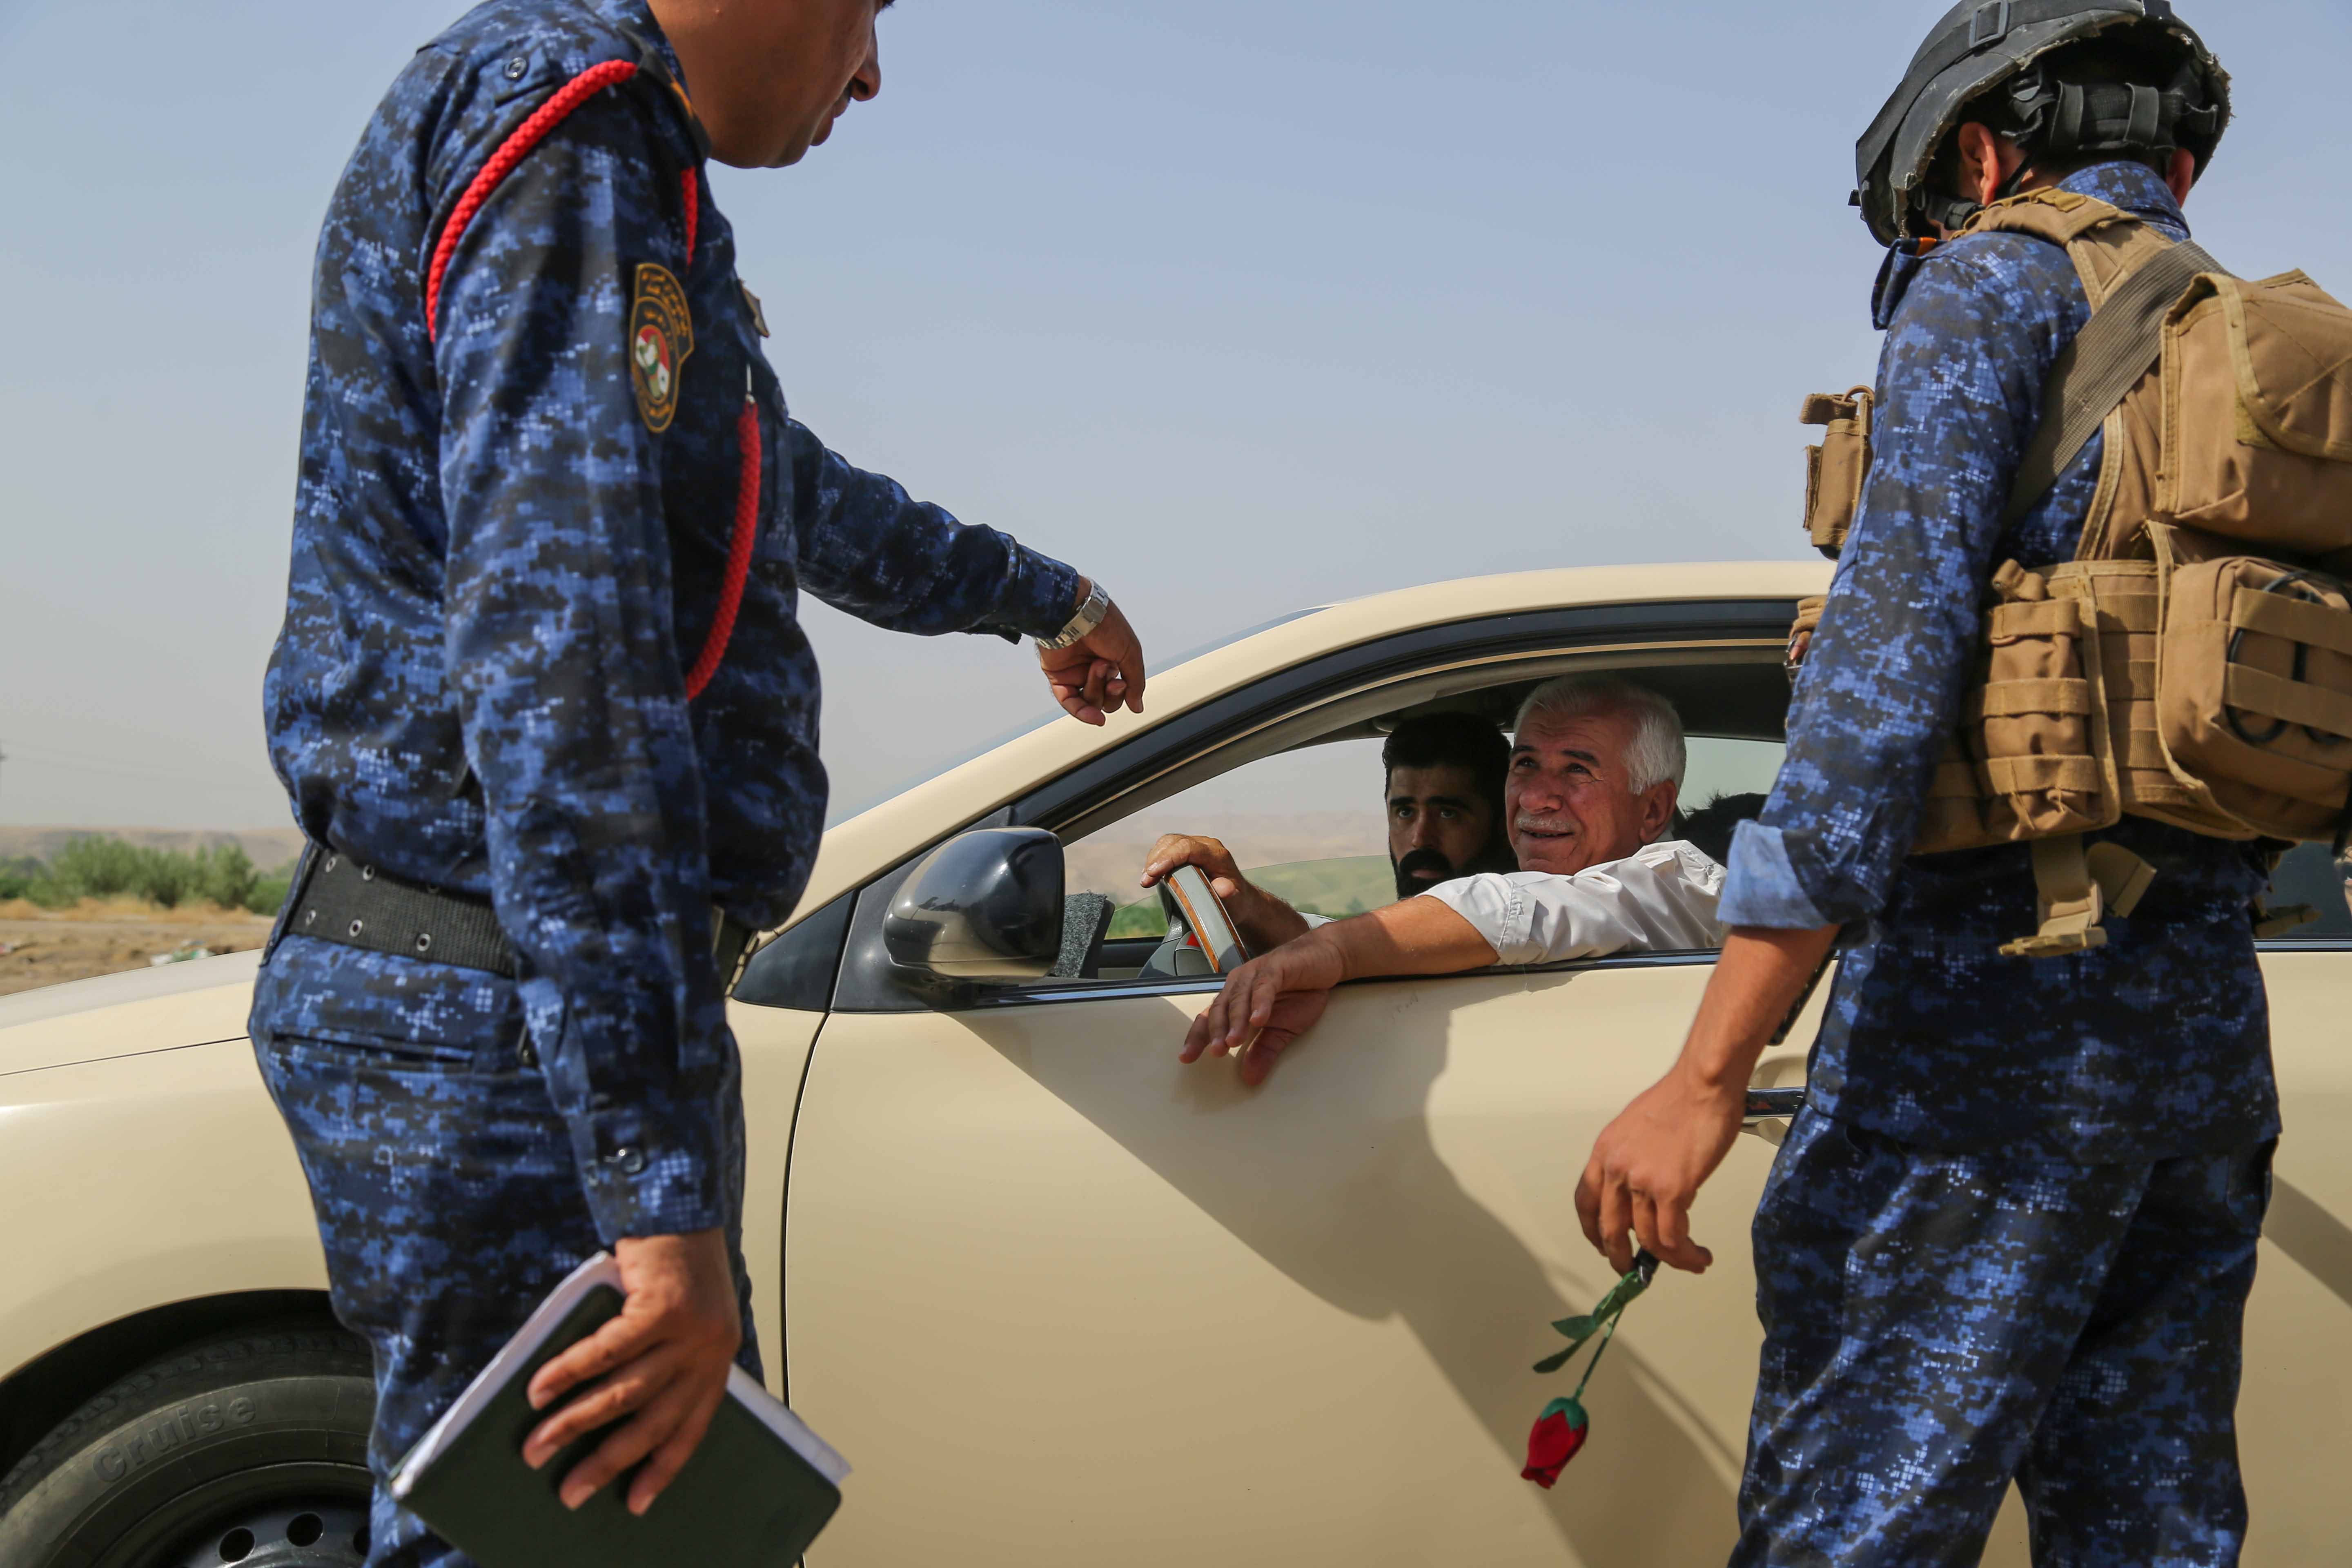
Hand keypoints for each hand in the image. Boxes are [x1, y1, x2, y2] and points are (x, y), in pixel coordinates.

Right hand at [522, 1230, 741, 1515]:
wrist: (679, 1202)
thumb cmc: (676, 1264)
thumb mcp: (685, 1318)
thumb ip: (663, 1360)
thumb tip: (609, 1413)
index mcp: (716, 1359)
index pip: (690, 1429)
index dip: (660, 1469)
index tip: (634, 1504)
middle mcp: (709, 1350)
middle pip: (651, 1422)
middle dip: (606, 1462)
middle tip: (569, 1492)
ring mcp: (688, 1331)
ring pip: (623, 1393)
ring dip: (574, 1422)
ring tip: (537, 1443)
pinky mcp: (662, 1308)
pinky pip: (606, 1352)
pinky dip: (568, 1372)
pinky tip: (539, 1389)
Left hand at [1038, 589, 1145, 726]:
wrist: (1077, 612)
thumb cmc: (1106, 625)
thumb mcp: (1130, 653)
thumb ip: (1135, 682)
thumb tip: (1137, 707)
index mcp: (1111, 660)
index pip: (1119, 690)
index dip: (1122, 693)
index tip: (1121, 683)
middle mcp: (1092, 668)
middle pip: (1105, 699)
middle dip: (1110, 693)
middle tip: (1112, 679)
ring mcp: (1075, 672)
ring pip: (1089, 701)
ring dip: (1096, 690)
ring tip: (1096, 668)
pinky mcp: (1058, 676)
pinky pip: (1069, 702)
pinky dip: (1082, 712)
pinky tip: (1096, 718)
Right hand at [1140, 834, 1309, 951]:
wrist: (1239, 899)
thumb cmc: (1237, 902)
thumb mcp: (1236, 903)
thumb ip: (1230, 895)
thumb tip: (1223, 888)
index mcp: (1217, 855)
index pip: (1188, 848)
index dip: (1168, 859)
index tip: (1153, 873)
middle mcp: (1207, 846)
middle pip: (1175, 842)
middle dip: (1156, 859)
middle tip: (1146, 881)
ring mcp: (1197, 846)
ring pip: (1168, 843)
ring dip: (1154, 859)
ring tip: (1147, 880)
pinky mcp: (1188, 851)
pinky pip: (1167, 848)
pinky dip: (1156, 860)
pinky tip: (1152, 875)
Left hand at [1179, 936, 1343, 1086]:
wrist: (1325, 961)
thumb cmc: (1300, 993)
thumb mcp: (1283, 1029)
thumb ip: (1264, 1050)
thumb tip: (1250, 1080)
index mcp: (1235, 999)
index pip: (1210, 1019)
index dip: (1197, 1037)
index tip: (1186, 1058)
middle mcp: (1239, 985)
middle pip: (1220, 1009)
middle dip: (1216, 1032)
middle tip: (1216, 1053)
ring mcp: (1255, 974)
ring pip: (1239, 998)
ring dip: (1236, 1021)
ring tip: (1233, 1042)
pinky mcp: (1276, 967)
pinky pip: (1264, 986)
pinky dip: (1260, 1003)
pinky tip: (1259, 1019)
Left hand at [1574, 1067, 1745, 1276]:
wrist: (1702, 1084)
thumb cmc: (1681, 1099)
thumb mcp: (1638, 1126)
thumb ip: (1635, 1157)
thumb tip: (1647, 1186)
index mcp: (1604, 1152)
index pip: (1585, 1200)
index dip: (1592, 1229)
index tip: (1603, 1244)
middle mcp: (1616, 1169)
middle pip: (1609, 1229)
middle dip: (1620, 1257)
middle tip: (1635, 1271)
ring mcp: (1642, 1181)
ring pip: (1648, 1239)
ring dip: (1668, 1260)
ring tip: (1689, 1262)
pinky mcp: (1672, 1190)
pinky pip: (1673, 1238)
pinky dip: (1686, 1255)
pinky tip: (1699, 1256)